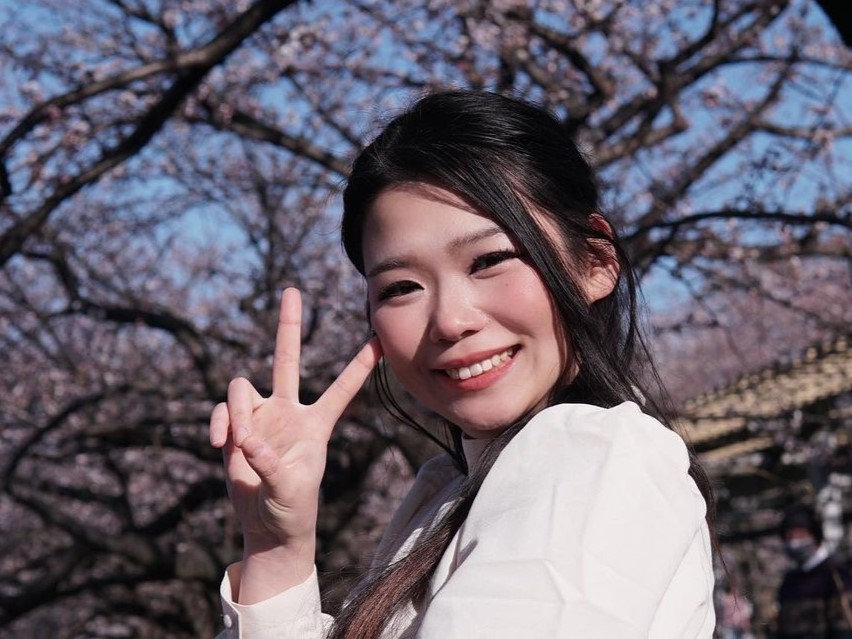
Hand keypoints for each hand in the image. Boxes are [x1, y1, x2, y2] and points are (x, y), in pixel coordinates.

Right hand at [210, 288, 380, 552]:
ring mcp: (260, 417)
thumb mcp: (290, 489)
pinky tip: (222, 445)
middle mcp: (288, 411)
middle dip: (288, 325)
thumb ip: (270, 462)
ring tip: (240, 443)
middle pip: (286, 359)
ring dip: (238, 412)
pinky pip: (223, 412)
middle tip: (293, 290)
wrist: (268, 526)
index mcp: (316, 424)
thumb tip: (247, 438)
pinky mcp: (235, 428)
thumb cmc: (292, 508)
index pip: (341, 389)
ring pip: (242, 388)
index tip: (380, 338)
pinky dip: (220, 425)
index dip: (359, 365)